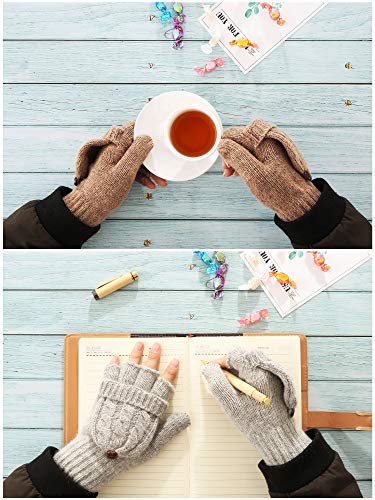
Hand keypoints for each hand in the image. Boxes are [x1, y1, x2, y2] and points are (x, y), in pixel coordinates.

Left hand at [54, 342, 189, 492]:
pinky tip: (116, 359)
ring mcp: (121, 394)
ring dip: (135, 355)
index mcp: (149, 408)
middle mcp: (136, 398)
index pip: (163, 385)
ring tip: (139, 344)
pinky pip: (110, 376)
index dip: (170, 372)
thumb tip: (185, 418)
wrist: (101, 455)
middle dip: (153, 356)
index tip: (174, 361)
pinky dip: (113, 366)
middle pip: (148, 372)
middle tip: (156, 345)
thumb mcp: (154, 444)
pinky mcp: (106, 395)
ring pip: (131, 369)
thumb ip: (170, 429)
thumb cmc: (127, 452)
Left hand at [64, 121, 166, 226]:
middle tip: (163, 164)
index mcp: (115, 146)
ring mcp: (114, 160)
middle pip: (137, 145)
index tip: (158, 135)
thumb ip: (137, 153)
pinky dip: (142, 175)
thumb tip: (147, 138)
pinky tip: (150, 184)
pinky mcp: (115, 170)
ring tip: (161, 181)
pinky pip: (132, 168)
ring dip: (150, 169)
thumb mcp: (125, 171)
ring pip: (136, 158)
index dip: (145, 130)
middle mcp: (114, 150)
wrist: (90, 207)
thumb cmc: (105, 192)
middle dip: (152, 156)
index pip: (131, 128)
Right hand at [202, 348, 310, 464]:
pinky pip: (257, 368)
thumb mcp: (230, 403)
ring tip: (229, 383)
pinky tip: (241, 386)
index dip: (220, 361)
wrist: (277, 435)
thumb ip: (217, 383)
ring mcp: (272, 374)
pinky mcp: (274, 380)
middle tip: (219, 376)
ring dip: (237, 367)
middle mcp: (266, 369)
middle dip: (229, 363)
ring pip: (249, 361)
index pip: (235, 355)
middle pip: (243, 356)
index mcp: (257, 372)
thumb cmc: (254, 422)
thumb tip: (208, 368)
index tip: (211, 369)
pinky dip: (246, 373)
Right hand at [218, 119, 319, 221]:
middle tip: (229, 173)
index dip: (225, 149)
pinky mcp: (272, 155)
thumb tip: (221, 144)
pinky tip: (245, 173)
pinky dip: (246, 161)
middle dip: (231, 154)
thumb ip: (235, 156)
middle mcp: (267, 139)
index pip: (233, 134)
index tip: (227, 167)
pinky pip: (253, 153)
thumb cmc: (277, 189)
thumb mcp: (252, 173)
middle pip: (239, 139)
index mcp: (262, 140)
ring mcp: (270, 146)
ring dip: (237, 159)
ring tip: (236, 174)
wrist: (298, 200)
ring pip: (245, 147)